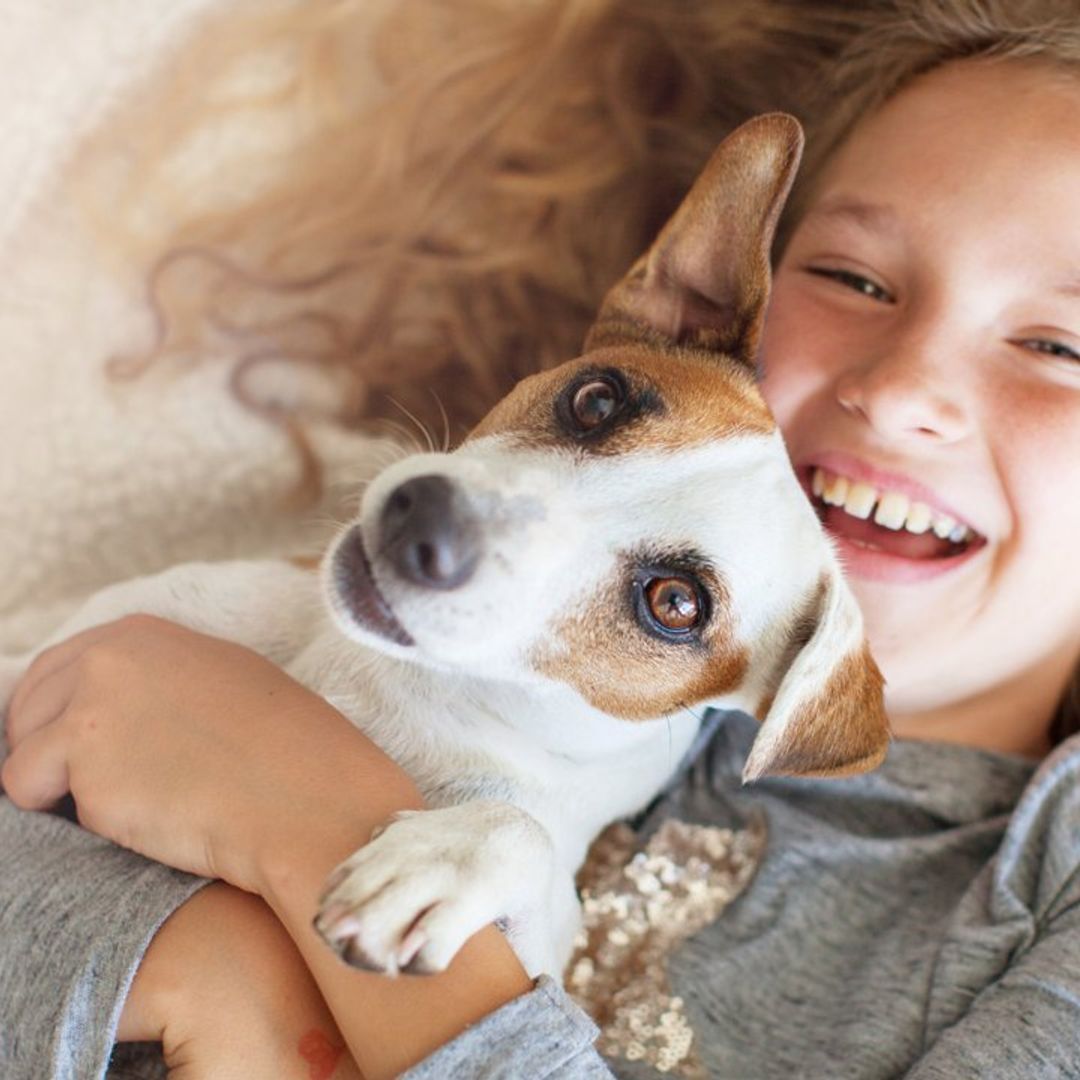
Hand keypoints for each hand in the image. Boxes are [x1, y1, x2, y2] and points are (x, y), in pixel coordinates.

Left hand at [2, 615, 532, 1078]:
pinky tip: (132, 821)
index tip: (86, 754)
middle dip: (47, 753)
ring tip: (130, 806)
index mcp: (144, 633)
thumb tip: (112, 711)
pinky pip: (33, 799)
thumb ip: (159, 680)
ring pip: (22, 758)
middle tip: (97, 792)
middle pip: (26, 708)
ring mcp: (91, 702)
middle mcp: (109, 654)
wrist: (310, 798)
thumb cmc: (287, 751)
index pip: (59, 670)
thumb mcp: (223, 684)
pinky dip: (70, 820)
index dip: (65, 718)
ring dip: (60, 790)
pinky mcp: (81, 758)